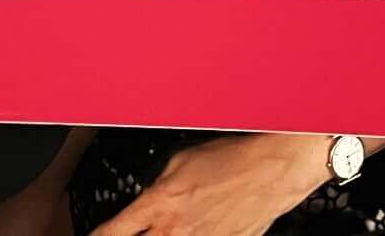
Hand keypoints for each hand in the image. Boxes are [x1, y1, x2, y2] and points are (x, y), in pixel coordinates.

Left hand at [89, 133, 324, 235]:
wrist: (272, 170)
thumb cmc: (233, 157)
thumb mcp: (182, 158)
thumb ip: (159, 182)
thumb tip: (151, 194)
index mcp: (158, 205)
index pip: (112, 233)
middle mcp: (175, 232)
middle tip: (135, 230)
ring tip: (171, 228)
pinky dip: (198, 235)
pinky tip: (201, 227)